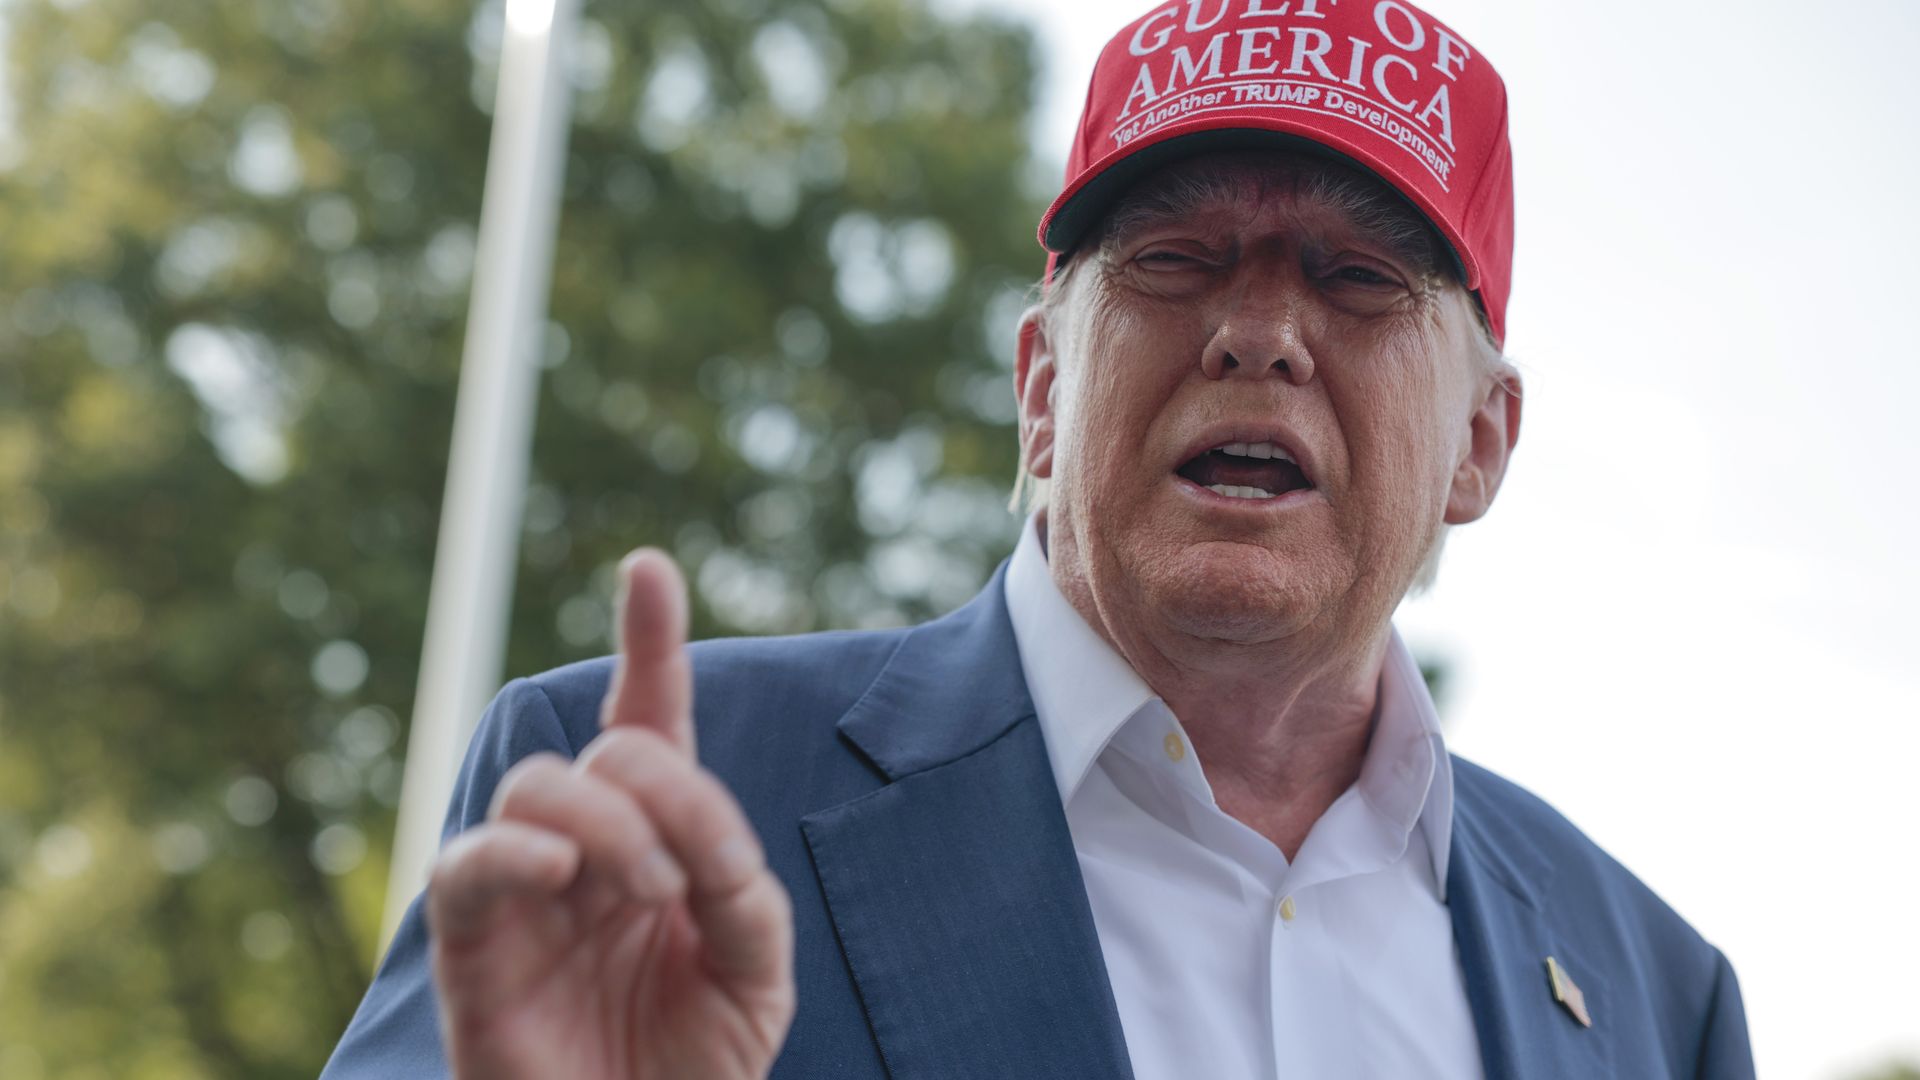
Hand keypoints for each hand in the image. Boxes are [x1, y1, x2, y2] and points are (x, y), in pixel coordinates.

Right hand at [426, 550, 794, 1079]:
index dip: (648, 645)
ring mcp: (527, 894)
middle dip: (656, 787)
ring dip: (607, 821)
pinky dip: (514, 851)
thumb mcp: (755, 971)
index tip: (648, 568)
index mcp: (659, 844)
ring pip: (537, 787)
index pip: (648, 726)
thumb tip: (692, 832)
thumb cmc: (696, 1063)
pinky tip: (564, 873)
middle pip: (602, 753)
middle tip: (686, 877)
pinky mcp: (472, 947)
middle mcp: (588, 853)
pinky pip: (467, 865)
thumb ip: (740, 889)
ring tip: (646, 889)